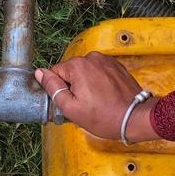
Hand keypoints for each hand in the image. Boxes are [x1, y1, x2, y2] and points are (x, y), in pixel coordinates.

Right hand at [35, 52, 154, 141]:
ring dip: (86, 84)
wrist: (134, 117)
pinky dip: (99, 82)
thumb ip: (53, 88)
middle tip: (84, 105)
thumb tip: (40, 73)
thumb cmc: (103, 116)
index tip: (71, 102)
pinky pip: (99, 71)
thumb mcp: (71, 107)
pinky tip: (105, 96)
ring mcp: (106, 60)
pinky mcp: (116, 65)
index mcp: (77, 66)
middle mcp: (91, 57)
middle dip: (74, 86)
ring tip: (96, 101)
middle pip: (71, 71)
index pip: (56, 73)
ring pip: (85, 71)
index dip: (60, 90)